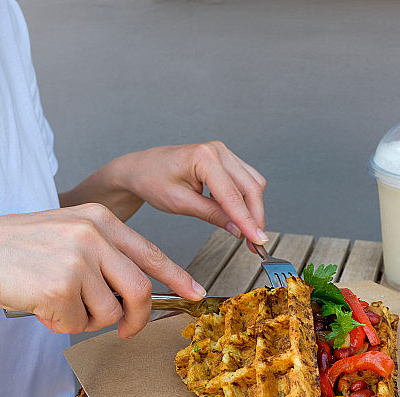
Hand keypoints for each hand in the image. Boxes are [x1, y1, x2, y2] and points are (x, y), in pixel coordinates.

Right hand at [0, 203, 204, 336]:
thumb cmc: (20, 251)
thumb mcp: (68, 233)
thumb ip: (106, 252)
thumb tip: (142, 287)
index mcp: (99, 218)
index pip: (151, 253)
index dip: (177, 278)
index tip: (196, 293)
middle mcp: (93, 234)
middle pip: (140, 289)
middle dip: (137, 319)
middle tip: (126, 332)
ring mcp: (78, 259)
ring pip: (109, 312)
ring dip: (88, 321)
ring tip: (59, 305)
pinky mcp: (61, 286)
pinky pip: (80, 324)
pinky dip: (64, 325)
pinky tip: (42, 308)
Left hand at [74, 142, 267, 244]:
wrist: (141, 168)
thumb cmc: (152, 180)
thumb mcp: (180, 204)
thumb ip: (213, 215)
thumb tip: (239, 229)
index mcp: (204, 158)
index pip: (233, 195)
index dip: (248, 221)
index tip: (258, 240)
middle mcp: (217, 150)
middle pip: (251, 187)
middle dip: (255, 217)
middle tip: (255, 243)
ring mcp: (223, 152)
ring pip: (253, 183)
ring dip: (253, 209)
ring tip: (246, 232)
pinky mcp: (225, 159)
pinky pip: (246, 180)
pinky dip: (245, 199)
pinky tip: (238, 215)